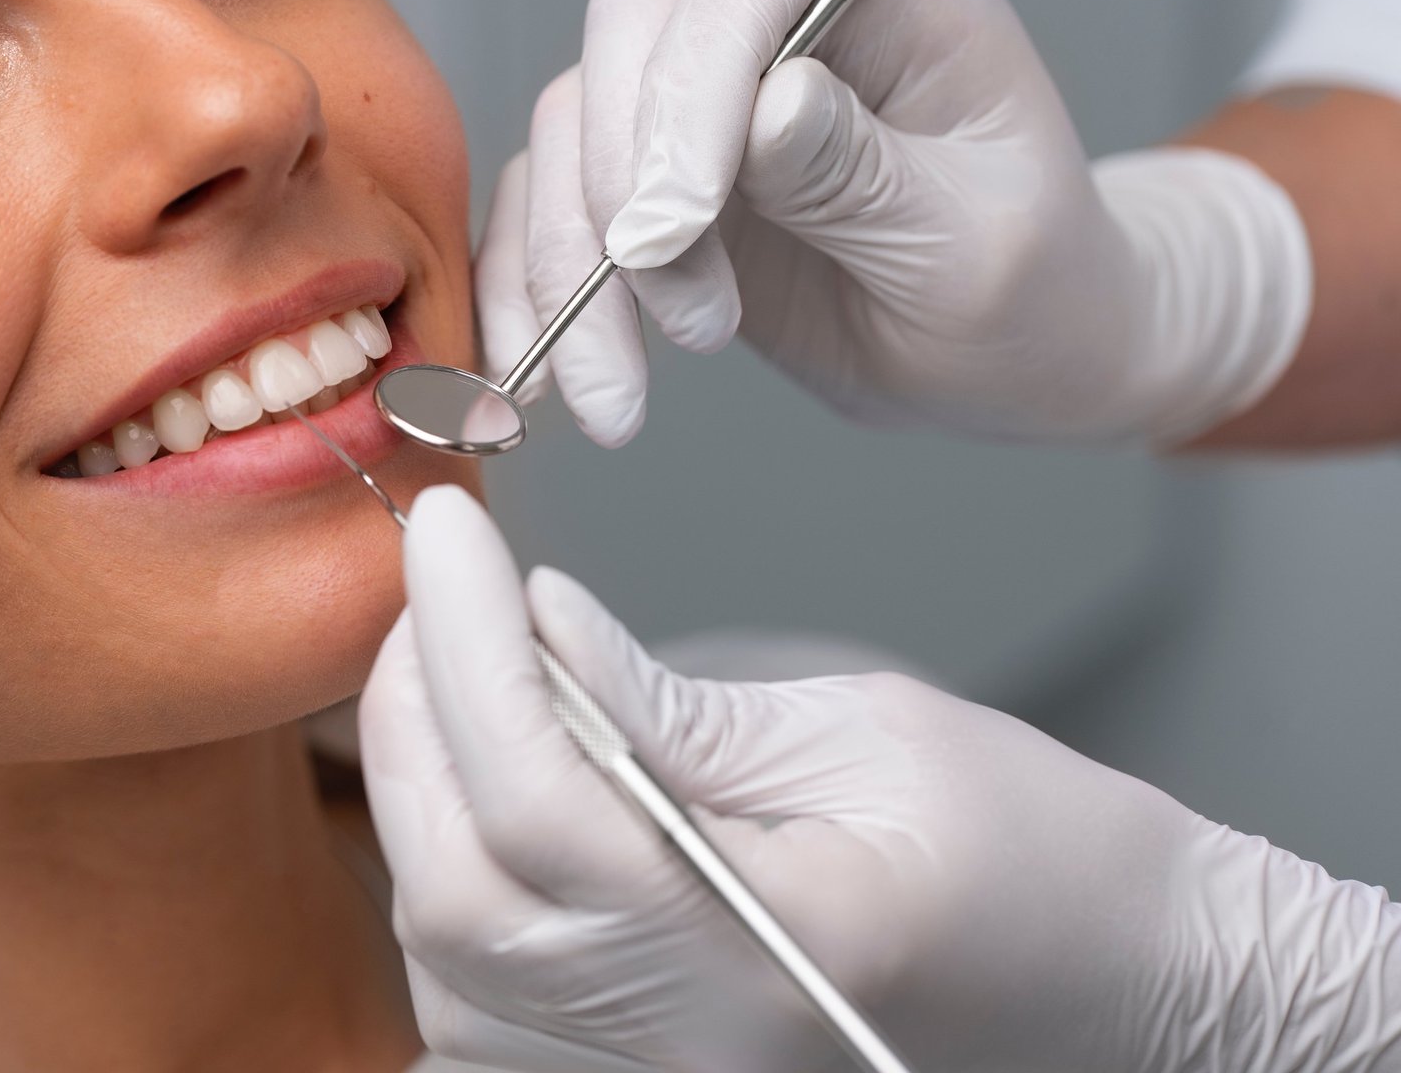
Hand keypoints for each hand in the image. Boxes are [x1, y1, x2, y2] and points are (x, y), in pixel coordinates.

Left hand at [360, 486, 1400, 1071]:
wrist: (1139, 988)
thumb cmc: (1051, 858)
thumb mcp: (873, 736)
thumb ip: (677, 706)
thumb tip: (538, 626)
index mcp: (776, 950)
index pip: (540, 802)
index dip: (468, 648)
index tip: (448, 532)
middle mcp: (698, 1044)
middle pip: (460, 897)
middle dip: (414, 720)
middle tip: (435, 590)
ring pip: (450, 961)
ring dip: (419, 799)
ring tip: (452, 671)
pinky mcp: (652, 1070)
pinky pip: (483, 1008)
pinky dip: (453, 882)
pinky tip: (479, 786)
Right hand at [475, 0, 1310, 447]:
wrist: (1011, 361)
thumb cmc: (1034, 290)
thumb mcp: (977, 246)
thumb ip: (866, 174)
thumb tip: (767, 105)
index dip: (690, 84)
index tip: (674, 226)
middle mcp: (777, 29)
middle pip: (627, 41)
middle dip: (620, 190)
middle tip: (675, 315)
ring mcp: (701, 107)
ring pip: (568, 138)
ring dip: (570, 270)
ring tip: (621, 394)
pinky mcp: (651, 192)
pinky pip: (549, 216)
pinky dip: (530, 296)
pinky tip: (547, 377)